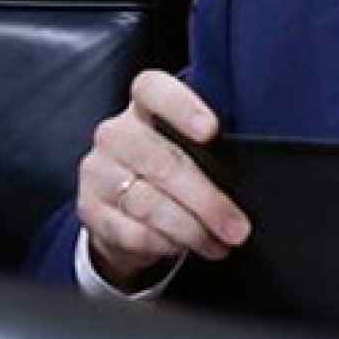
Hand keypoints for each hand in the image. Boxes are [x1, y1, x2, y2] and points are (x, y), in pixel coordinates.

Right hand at [79, 70, 250, 289]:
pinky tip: (185, 248)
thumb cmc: (166, 171)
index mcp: (142, 107)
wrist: (120, 208)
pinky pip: (134, 232)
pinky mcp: (90, 210)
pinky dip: (166, 245)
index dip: (182, 106)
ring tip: (219, 243)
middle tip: (236, 227)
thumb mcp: (185, 149)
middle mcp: (115, 134)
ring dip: (191, 230)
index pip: (153, 89)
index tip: (211, 130)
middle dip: (206, 200)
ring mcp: (98, 172)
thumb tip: (248, 176)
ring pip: (149, 203)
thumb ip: (207, 150)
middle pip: (162, 162)